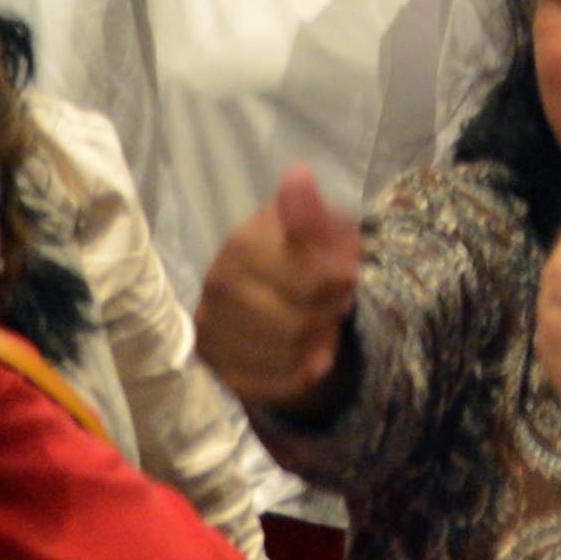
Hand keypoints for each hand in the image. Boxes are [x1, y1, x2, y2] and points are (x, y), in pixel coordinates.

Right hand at [196, 167, 367, 409]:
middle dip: (329, 314)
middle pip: (296, 321)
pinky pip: (267, 383)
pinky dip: (299, 374)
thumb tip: (298, 176)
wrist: (286, 298)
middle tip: (337, 304)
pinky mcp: (214, 362)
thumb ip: (314, 213)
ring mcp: (210, 324)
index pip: (306, 278)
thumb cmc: (313, 255)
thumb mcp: (328, 228)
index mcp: (245, 241)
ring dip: (318, 343)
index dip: (340, 282)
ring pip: (283, 354)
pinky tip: (307, 357)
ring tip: (322, 326)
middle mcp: (218, 282)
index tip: (350, 275)